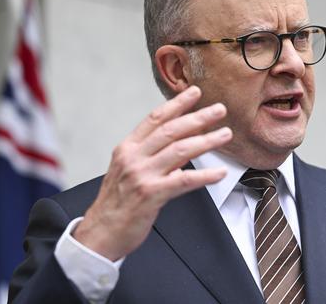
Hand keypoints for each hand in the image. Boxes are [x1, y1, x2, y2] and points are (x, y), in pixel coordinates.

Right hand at [73, 86, 231, 260]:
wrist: (100, 233)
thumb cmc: (117, 203)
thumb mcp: (129, 171)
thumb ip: (152, 155)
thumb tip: (183, 143)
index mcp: (128, 148)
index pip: (155, 118)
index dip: (177, 104)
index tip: (194, 93)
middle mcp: (133, 157)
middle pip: (171, 130)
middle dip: (198, 117)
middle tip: (219, 109)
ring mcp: (142, 175)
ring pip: (180, 150)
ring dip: (207, 141)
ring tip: (225, 134)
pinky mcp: (151, 194)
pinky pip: (184, 181)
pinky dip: (205, 175)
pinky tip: (220, 172)